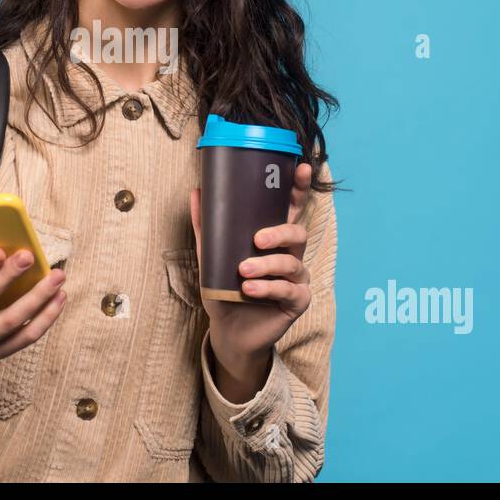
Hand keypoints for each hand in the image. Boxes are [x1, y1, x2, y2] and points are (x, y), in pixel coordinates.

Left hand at [189, 161, 313, 398]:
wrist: (229, 331)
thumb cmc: (225, 290)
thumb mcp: (210, 258)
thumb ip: (206, 227)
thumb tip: (197, 191)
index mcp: (273, 238)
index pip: (290, 209)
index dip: (299, 188)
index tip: (302, 168)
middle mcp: (289, 255)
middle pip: (298, 233)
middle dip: (279, 233)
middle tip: (256, 240)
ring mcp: (296, 279)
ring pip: (292, 263)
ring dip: (267, 265)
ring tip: (243, 272)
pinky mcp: (297, 302)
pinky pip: (290, 290)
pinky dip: (268, 288)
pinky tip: (250, 290)